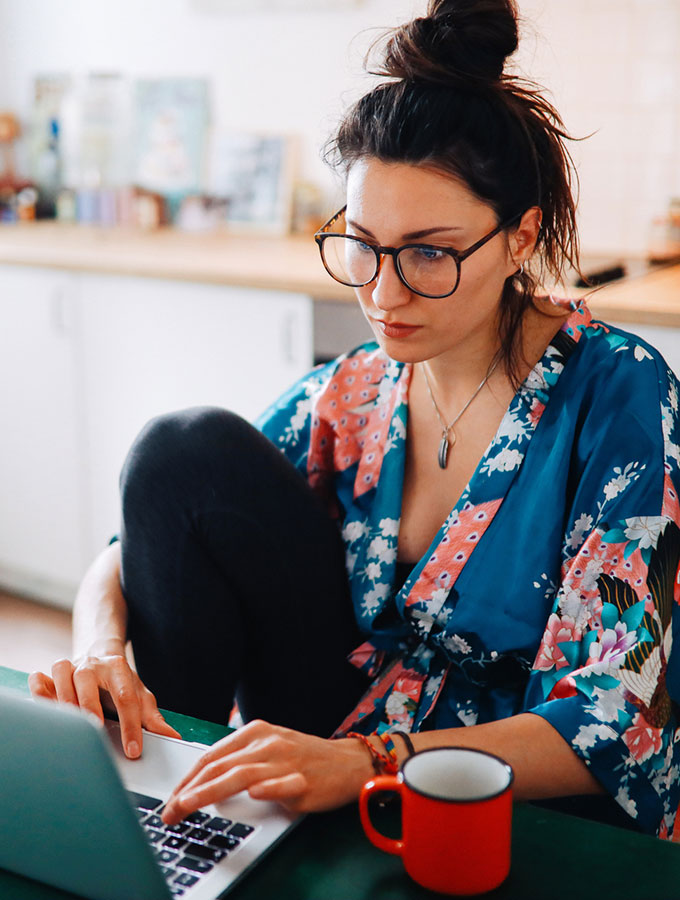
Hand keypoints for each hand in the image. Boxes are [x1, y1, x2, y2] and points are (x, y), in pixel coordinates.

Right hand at [28, 647, 180, 756]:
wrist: (102, 659)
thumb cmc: (121, 683)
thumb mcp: (140, 696)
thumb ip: (153, 718)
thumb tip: (173, 737)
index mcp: (118, 668)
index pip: (126, 698)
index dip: (131, 726)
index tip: (133, 750)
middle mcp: (92, 665)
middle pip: (87, 681)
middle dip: (90, 707)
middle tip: (96, 732)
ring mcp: (71, 667)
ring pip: (62, 675)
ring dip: (63, 700)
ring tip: (71, 726)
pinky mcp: (51, 675)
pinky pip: (40, 678)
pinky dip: (39, 690)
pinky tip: (46, 707)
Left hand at [161, 719, 373, 823]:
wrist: (348, 762)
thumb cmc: (304, 759)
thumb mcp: (268, 748)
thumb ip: (240, 759)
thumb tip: (201, 780)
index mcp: (255, 733)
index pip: (212, 755)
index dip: (187, 778)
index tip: (170, 798)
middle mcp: (267, 743)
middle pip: (220, 766)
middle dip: (189, 791)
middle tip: (169, 811)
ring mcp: (285, 761)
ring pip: (242, 775)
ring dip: (210, 792)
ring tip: (188, 805)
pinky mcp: (303, 781)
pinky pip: (281, 784)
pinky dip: (266, 788)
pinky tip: (252, 794)